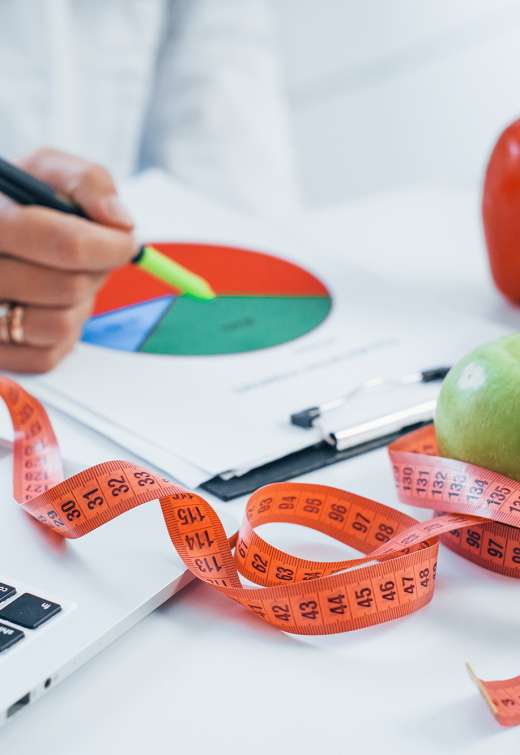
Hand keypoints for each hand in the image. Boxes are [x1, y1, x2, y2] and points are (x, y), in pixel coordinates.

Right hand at [0, 147, 135, 371]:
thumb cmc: (23, 204)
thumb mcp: (49, 173)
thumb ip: (89, 183)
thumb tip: (119, 222)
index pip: (66, 244)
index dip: (109, 246)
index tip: (125, 241)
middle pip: (69, 287)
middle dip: (96, 272)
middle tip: (91, 258)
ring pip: (59, 326)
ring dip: (78, 305)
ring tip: (64, 280)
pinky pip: (46, 356)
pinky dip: (60, 335)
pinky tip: (47, 307)